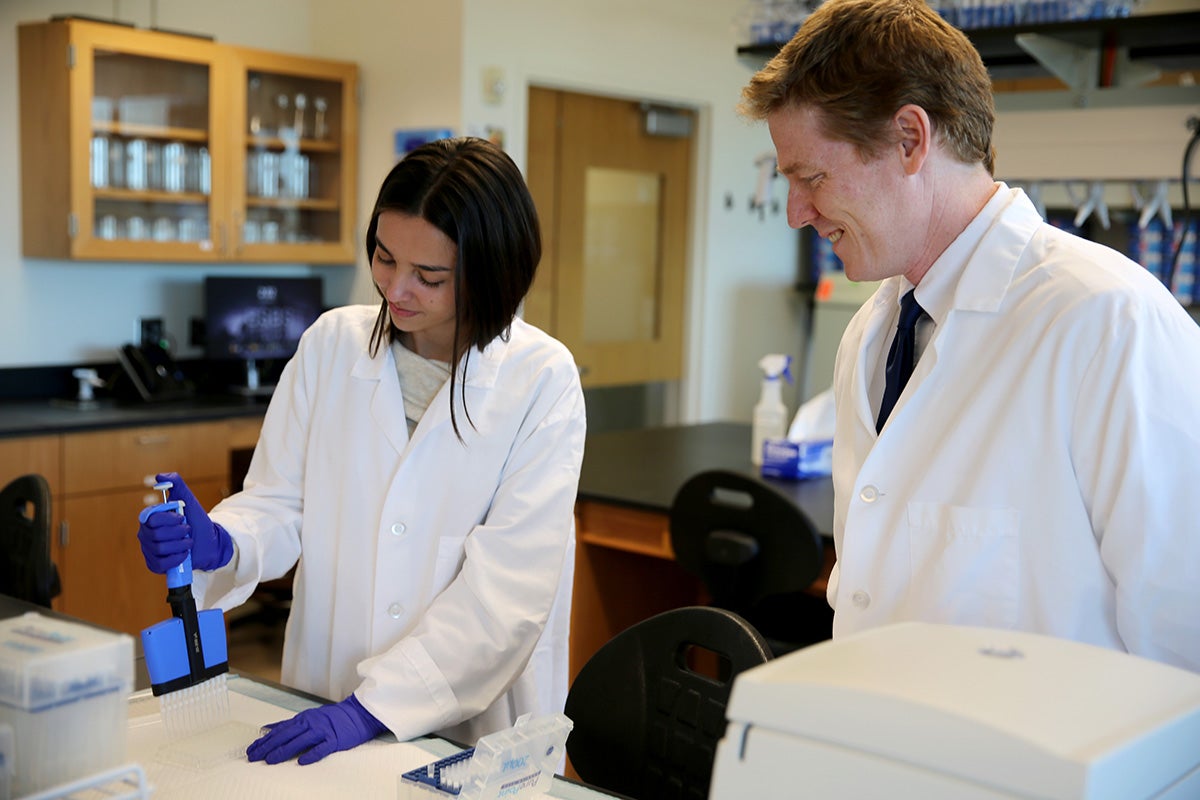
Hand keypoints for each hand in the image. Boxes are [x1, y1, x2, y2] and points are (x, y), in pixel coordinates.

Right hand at [136, 472, 232, 572]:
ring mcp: (149, 550)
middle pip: (156, 534)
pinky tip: (184, 554)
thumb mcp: (189, 500)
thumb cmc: (196, 521)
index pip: (151, 518)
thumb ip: (176, 484)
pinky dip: (176, 558)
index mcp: (150, 518)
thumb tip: (160, 476)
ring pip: (159, 548)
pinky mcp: (155, 565)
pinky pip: (161, 564)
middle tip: (187, 530)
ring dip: (180, 544)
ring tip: (188, 542)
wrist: (209, 543)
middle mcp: (146, 534)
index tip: (182, 517)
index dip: (169, 519)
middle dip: (178, 532)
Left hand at [246, 694, 387, 764]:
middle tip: (254, 757)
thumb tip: (267, 729)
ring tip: (271, 760)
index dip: (264, 741)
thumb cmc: (332, 718)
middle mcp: (310, 723)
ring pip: (300, 741)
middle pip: (286, 735)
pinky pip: (322, 747)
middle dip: (268, 746)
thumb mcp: (308, 717)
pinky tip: (302, 761)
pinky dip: (312, 754)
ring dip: (284, 750)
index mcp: (303, 719)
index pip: (279, 731)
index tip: (251, 750)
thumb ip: (288, 724)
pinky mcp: (335, 739)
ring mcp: (322, 731)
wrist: (358, 713)